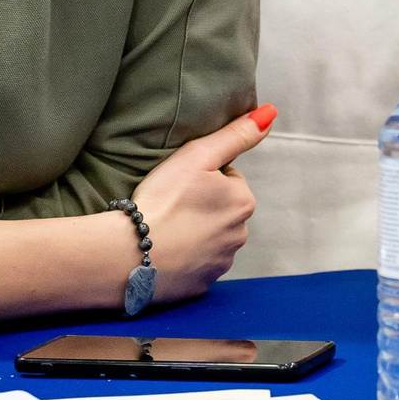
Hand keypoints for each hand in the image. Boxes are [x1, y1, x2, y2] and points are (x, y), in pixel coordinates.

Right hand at [132, 107, 272, 302]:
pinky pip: (195, 265)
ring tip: (163, 228)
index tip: (180, 184)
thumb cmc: (163, 200)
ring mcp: (220, 264)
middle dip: (201, 206)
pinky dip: (183, 258)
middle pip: (221, 210)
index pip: (228, 179)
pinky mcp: (200, 286)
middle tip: (170, 205)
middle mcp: (240, 236)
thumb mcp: (198, 156)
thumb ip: (236, 135)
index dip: (201, 178)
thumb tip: (270, 113)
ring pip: (209, 238)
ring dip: (192, 232)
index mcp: (243, 202)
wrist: (128, 255)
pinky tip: (162, 251)